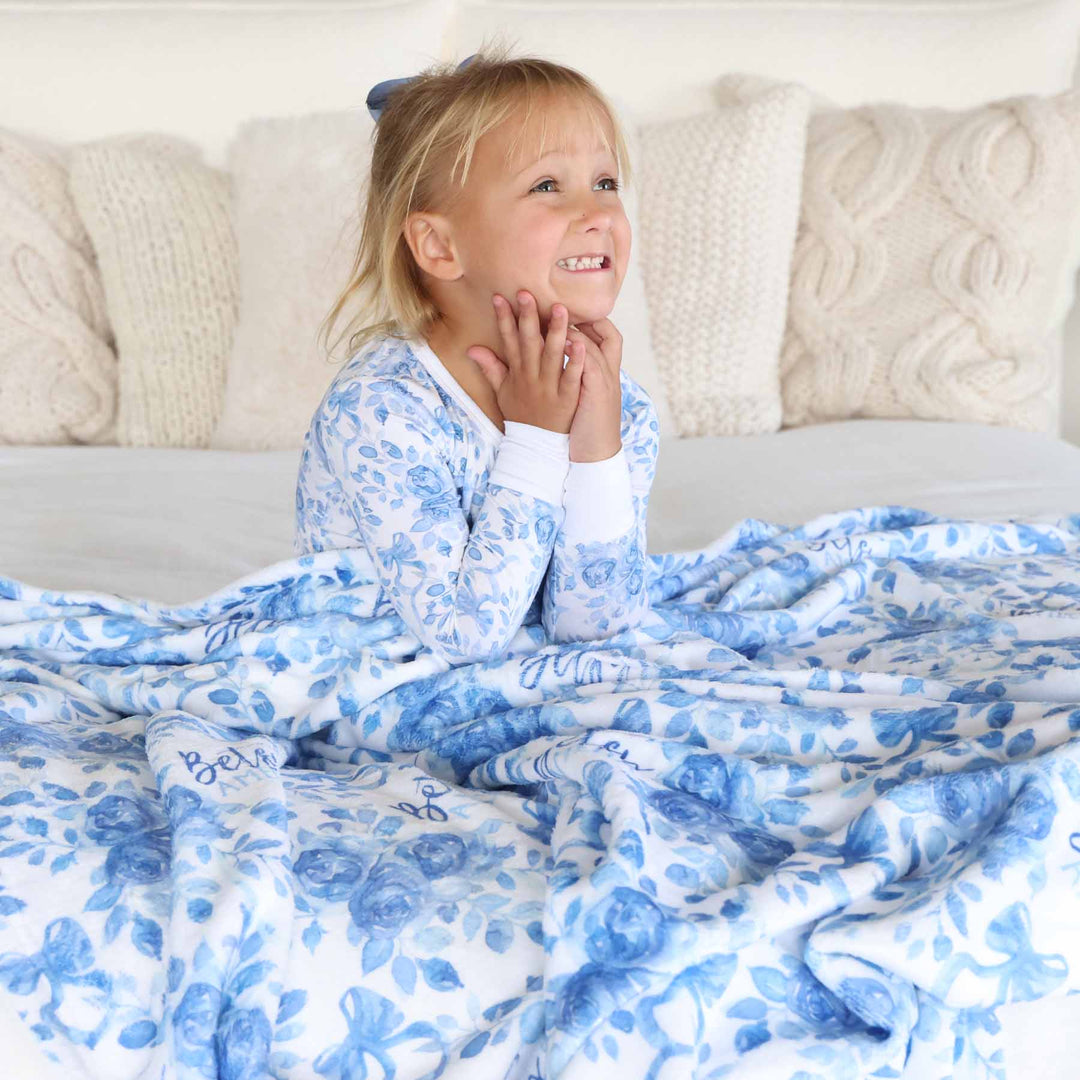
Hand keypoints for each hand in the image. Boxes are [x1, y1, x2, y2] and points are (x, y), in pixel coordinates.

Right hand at [466, 291, 582, 434]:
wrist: (536, 445)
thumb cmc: (521, 415)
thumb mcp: (502, 392)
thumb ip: (490, 368)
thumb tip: (472, 349)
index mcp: (517, 372)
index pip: (508, 341)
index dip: (503, 319)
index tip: (499, 297)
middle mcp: (531, 377)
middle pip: (529, 342)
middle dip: (528, 317)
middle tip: (528, 293)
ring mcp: (549, 386)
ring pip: (552, 355)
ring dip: (555, 332)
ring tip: (560, 309)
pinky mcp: (567, 397)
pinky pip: (572, 376)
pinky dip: (575, 360)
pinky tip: (580, 342)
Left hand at [564, 318, 622, 462]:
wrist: (598, 454)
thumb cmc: (586, 425)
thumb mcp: (583, 395)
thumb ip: (575, 372)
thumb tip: (564, 355)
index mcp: (600, 369)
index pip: (601, 332)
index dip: (585, 318)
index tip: (563, 306)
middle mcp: (605, 370)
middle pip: (599, 331)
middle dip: (578, 313)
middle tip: (556, 299)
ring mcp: (604, 380)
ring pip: (592, 344)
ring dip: (574, 327)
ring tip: (556, 310)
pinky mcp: (597, 393)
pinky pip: (591, 367)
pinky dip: (582, 352)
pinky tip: (569, 341)